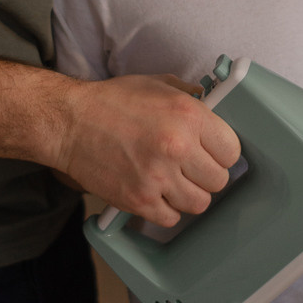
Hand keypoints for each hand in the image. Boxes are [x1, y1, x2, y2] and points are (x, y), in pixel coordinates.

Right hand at [50, 72, 240, 224]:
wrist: (70, 122)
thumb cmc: (112, 101)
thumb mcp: (158, 84)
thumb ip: (190, 96)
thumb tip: (214, 105)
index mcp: (188, 115)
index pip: (232, 151)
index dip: (222, 153)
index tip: (212, 153)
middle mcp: (177, 147)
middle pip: (219, 181)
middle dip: (207, 175)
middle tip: (191, 167)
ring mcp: (158, 177)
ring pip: (199, 204)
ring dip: (189, 194)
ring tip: (173, 181)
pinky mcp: (138, 200)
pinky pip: (171, 218)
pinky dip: (166, 209)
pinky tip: (156, 192)